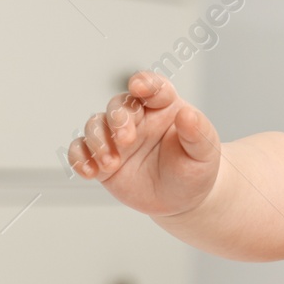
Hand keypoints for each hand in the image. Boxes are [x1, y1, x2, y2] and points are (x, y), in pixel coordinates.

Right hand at [68, 72, 221, 216]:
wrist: (184, 200)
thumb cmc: (196, 170)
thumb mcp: (204, 153)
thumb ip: (198, 133)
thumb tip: (187, 114)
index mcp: (164, 107)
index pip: (153, 87)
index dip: (144, 83)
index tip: (138, 86)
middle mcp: (138, 118)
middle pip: (119, 105)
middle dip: (117, 119)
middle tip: (126, 140)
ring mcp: (116, 138)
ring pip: (95, 125)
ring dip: (98, 141)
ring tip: (111, 164)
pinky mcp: (102, 159)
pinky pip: (81, 151)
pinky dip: (79, 158)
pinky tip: (88, 171)